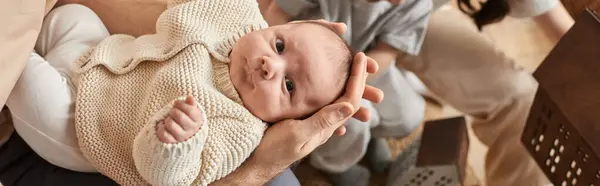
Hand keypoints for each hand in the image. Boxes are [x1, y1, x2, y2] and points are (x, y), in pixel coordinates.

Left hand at [157, 96, 203, 143]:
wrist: (185, 136)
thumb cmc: (187, 119)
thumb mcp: (192, 111)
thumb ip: (191, 104)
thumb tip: (189, 98)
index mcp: (197, 121)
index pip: (190, 111)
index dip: (181, 104)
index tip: (176, 103)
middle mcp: (191, 130)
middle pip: (179, 116)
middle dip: (173, 111)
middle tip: (172, 111)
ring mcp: (181, 137)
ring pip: (170, 124)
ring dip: (167, 119)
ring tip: (170, 120)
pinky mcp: (172, 141)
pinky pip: (163, 134)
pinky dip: (161, 128)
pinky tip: (164, 126)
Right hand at [251, 52, 382, 172]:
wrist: (255, 161)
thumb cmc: (273, 149)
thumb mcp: (297, 133)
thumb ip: (322, 120)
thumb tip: (350, 106)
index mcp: (325, 126)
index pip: (350, 99)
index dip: (358, 78)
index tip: (360, 56)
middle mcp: (323, 124)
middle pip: (348, 98)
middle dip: (358, 78)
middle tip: (360, 57)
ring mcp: (312, 122)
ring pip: (335, 100)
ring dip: (345, 83)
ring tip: (349, 68)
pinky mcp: (300, 120)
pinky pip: (319, 101)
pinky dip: (326, 88)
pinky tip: (323, 81)